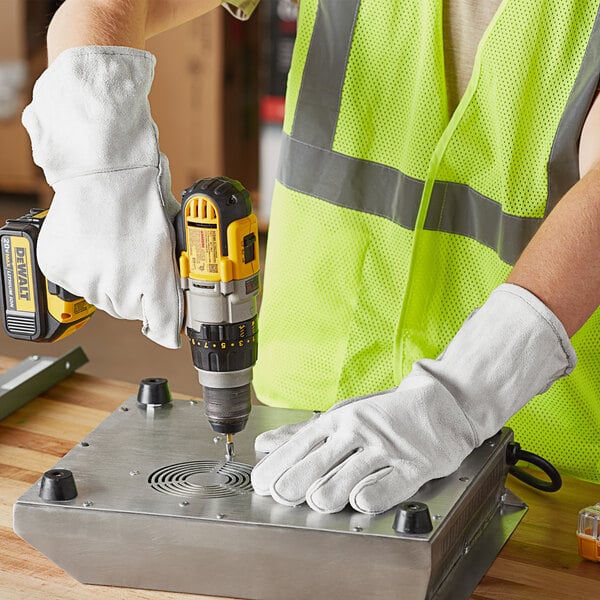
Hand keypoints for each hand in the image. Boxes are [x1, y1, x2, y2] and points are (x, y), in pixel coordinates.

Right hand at [22, 47, 181, 347]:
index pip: (163, 325)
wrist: (103, 168)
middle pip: (129, 310)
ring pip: (101, 297)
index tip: (167, 328)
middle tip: (134, 265)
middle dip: (135, 293)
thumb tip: (183, 285)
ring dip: (108, 281)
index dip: (166, 325)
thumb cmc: (143, 194)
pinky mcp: (60, 269)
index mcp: (154, 280)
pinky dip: (83, 269)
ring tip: (111, 247)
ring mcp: (87, 279)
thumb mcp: (171, 234)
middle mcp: (120, 287)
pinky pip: (75, 282)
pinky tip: (92, 244)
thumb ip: (175, 269)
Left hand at [251, 284, 575, 513]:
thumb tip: (267, 445)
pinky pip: (388, 485)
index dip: (280, 463)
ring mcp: (385, 448)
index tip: (262, 481)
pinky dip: (371, 495)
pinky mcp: (412, 466)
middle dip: (295, 480)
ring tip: (316, 502)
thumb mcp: (344, 416)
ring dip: (329, 491)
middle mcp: (359, 432)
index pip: (302, 443)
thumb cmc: (388, 414)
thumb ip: (306, 434)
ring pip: (349, 473)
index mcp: (340, 420)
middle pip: (320, 460)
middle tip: (280, 495)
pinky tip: (358, 501)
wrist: (442, 404)